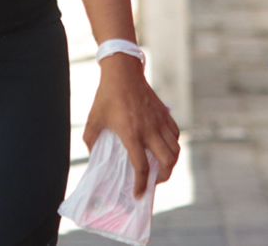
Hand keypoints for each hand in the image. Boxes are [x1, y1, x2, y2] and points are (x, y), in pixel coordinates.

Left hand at [84, 54, 180, 198]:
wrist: (123, 72)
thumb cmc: (106, 96)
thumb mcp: (93, 120)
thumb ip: (91, 141)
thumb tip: (93, 156)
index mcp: (131, 133)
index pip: (141, 166)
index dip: (141, 185)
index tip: (138, 195)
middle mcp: (149, 130)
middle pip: (167, 161)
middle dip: (163, 177)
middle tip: (154, 182)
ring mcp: (159, 121)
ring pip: (175, 149)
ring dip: (171, 163)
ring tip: (162, 168)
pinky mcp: (164, 113)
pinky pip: (176, 135)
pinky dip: (174, 146)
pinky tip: (165, 148)